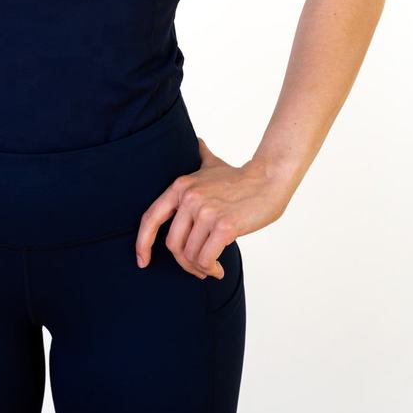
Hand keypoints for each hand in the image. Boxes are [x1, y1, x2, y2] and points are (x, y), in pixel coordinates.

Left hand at [134, 137, 293, 278]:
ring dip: (200, 268)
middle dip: (183, 262)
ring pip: (191, 254)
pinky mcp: (224, 226)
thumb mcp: (213, 164)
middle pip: (172, 244)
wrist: (269, 179)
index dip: (142, 243)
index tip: (142, 261)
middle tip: (198, 268)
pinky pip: (206, 258)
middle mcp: (189, 198)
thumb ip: (201, 156)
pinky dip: (211, 269)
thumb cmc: (241, 178)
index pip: (150, 218)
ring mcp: (206, 211)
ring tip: (212, 268)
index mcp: (180, 186)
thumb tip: (197, 142)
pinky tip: (219, 270)